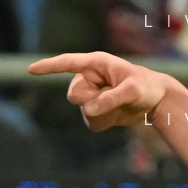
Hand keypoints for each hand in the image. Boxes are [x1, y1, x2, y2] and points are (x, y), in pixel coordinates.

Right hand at [28, 51, 169, 130]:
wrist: (155, 101)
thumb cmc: (146, 87)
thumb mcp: (133, 91)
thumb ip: (111, 98)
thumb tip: (88, 109)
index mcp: (95, 64)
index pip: (67, 63)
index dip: (49, 67)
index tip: (32, 70)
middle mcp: (89, 78)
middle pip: (74, 95)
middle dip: (92, 101)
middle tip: (115, 98)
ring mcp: (91, 95)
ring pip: (82, 111)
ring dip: (101, 114)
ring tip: (119, 107)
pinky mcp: (95, 110)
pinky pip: (90, 122)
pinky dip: (103, 124)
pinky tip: (116, 117)